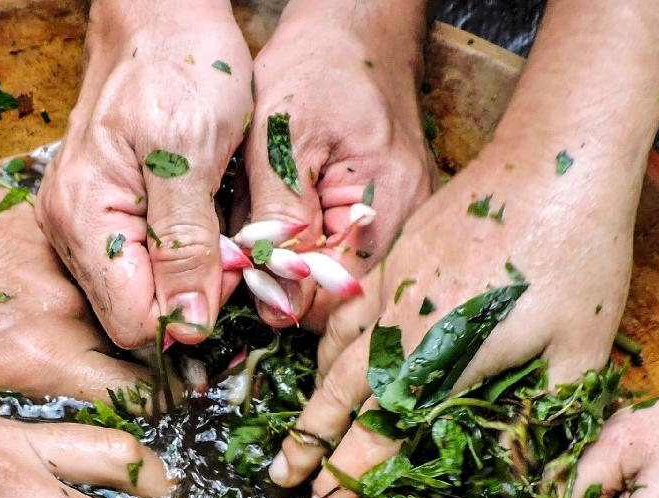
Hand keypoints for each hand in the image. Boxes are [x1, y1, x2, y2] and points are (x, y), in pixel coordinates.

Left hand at [0, 155, 154, 400]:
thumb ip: (15, 388)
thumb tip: (49, 394)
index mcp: (43, 362)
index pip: (133, 394)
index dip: (152, 402)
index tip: (160, 404)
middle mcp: (65, 311)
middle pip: (133, 343)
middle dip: (145, 355)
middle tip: (149, 362)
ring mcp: (58, 261)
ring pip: (110, 297)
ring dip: (112, 311)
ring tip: (107, 319)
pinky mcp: (43, 223)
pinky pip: (78, 258)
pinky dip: (78, 273)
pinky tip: (50, 279)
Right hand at [36, 0, 251, 348]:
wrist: (162, 14)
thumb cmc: (180, 65)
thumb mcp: (192, 155)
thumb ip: (186, 245)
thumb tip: (188, 328)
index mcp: (83, 219)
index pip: (135, 324)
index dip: (194, 314)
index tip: (236, 272)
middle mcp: (69, 230)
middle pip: (135, 313)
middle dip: (193, 297)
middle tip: (237, 250)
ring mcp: (81, 221)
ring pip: (142, 292)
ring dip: (191, 276)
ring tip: (223, 228)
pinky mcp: (102, 211)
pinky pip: (142, 261)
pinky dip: (182, 254)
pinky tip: (204, 220)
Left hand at [241, 0, 433, 330]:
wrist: (356, 32)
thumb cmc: (317, 70)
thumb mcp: (281, 139)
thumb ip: (276, 219)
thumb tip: (277, 303)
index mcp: (389, 207)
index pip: (339, 304)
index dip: (286, 298)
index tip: (247, 272)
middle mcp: (410, 225)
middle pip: (344, 303)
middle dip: (291, 283)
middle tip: (252, 243)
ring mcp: (407, 223)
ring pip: (342, 284)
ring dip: (298, 265)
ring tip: (273, 218)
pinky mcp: (394, 217)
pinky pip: (349, 257)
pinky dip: (313, 246)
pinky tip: (294, 214)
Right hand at [267, 122, 641, 497]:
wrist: (558, 155)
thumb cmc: (578, 256)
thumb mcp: (578, 352)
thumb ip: (544, 420)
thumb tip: (528, 485)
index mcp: (443, 359)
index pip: (381, 434)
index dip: (349, 480)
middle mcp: (403, 324)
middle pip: (341, 397)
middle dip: (310, 445)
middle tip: (282, 482)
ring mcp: (394, 283)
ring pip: (335, 351)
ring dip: (313, 397)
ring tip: (294, 433)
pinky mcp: (399, 252)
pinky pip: (346, 308)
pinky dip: (327, 342)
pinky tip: (325, 355)